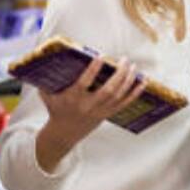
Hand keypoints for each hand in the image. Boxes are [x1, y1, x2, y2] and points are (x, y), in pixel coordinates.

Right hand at [35, 56, 143, 170]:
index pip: (84, 83)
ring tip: (133, 67)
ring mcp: (100, 111)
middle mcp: (88, 105)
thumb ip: (47, 79)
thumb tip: (47, 58)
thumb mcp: (47, 94)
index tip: (101, 56)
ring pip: (118, 96)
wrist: (63, 134)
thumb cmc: (55, 108)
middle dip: (119, 74)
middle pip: (108, 90)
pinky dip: (135, 93)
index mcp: (73, 98)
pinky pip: (124, 103)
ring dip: (128, 80)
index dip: (93, 70)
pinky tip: (143, 82)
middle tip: (124, 60)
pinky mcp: (107, 114)